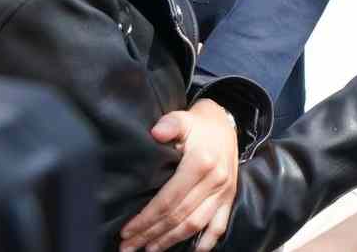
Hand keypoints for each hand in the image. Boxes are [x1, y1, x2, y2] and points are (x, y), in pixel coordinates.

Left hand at [121, 98, 237, 251]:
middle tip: (128, 247)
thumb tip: (157, 132)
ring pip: (195, 224)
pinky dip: (206, 242)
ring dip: (171, 241)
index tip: (126, 231)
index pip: (169, 200)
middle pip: (178, 216)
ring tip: (149, 250)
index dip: (146, 218)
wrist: (227, 123)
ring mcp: (224, 192)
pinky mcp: (229, 197)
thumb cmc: (198, 124)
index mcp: (201, 163)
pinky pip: (219, 226)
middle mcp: (215, 180)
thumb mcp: (183, 118)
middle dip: (151, 234)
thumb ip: (170, 124)